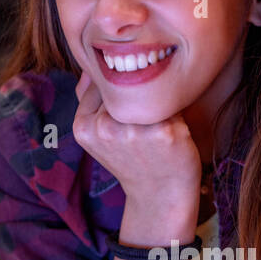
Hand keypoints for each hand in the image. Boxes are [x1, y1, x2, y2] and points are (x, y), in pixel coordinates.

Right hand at [72, 70, 201, 214]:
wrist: (159, 195)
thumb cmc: (132, 157)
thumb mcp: (99, 132)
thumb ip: (89, 98)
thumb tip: (90, 64)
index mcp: (83, 126)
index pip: (100, 82)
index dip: (119, 94)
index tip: (126, 114)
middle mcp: (104, 128)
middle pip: (124, 85)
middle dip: (138, 96)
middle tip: (144, 123)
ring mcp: (134, 131)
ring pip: (149, 90)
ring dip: (158, 101)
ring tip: (157, 126)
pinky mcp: (164, 132)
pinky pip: (173, 102)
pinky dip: (176, 112)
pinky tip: (173, 132)